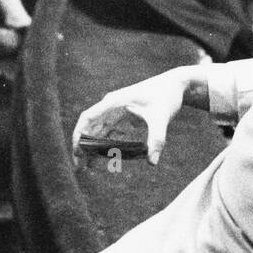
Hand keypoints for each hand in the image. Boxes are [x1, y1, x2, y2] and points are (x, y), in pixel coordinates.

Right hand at [71, 66, 192, 165]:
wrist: (176, 84)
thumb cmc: (166, 96)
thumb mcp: (161, 117)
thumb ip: (156, 139)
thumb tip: (152, 162)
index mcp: (114, 102)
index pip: (87, 118)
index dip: (78, 135)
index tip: (76, 152)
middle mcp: (111, 105)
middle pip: (90, 126)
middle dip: (83, 146)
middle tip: (79, 168)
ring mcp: (117, 110)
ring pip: (99, 130)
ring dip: (93, 147)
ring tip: (89, 167)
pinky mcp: (125, 115)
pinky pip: (110, 131)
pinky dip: (106, 144)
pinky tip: (106, 158)